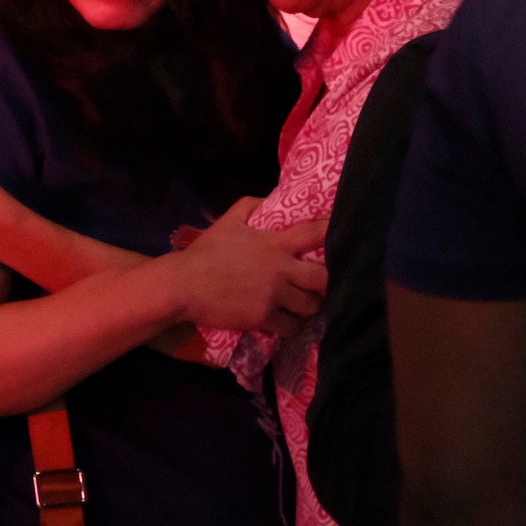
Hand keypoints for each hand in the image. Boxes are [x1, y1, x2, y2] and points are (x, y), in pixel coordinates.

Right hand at [170, 197, 327, 335]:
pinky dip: (293, 324)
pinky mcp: (263, 318)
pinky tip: (289, 321)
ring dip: (311, 305)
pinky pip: (291, 326)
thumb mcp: (228, 220)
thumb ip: (251, 205)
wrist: (184, 285)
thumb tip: (269, 199)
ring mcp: (273, 296)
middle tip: (320, 283)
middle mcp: (280, 269)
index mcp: (274, 243)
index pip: (314, 233)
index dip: (332, 232)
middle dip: (326, 281)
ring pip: (311, 305)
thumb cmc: (207, 252)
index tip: (341, 234)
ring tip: (305, 303)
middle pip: (323, 278)